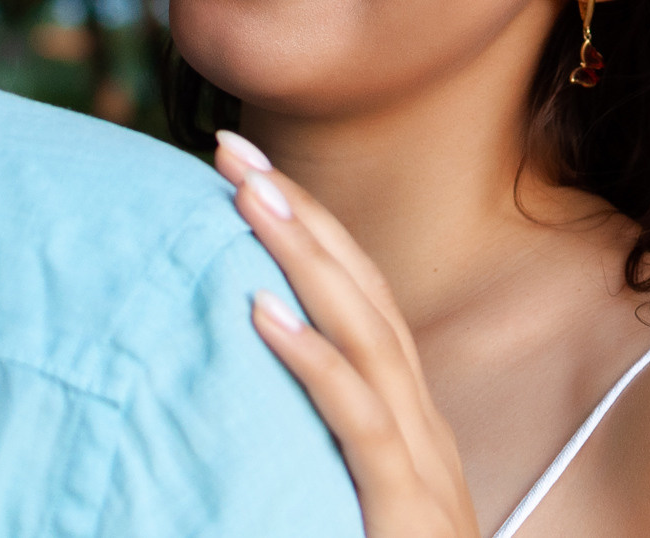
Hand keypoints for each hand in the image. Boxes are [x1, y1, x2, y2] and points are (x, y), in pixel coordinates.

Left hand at [214, 131, 481, 537]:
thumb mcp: (354, 502)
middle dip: (297, 211)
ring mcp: (421, 463)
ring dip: (301, 256)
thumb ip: (322, 446)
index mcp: (407, 419)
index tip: (245, 172)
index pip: (358, 298)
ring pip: (365, 334)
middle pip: (361, 292)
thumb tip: (249, 384)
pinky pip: (356, 421)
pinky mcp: (406, 508)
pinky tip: (258, 314)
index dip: (308, 227)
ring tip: (244, 196)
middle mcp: (420, 424)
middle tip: (228, 147)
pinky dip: (310, 360)